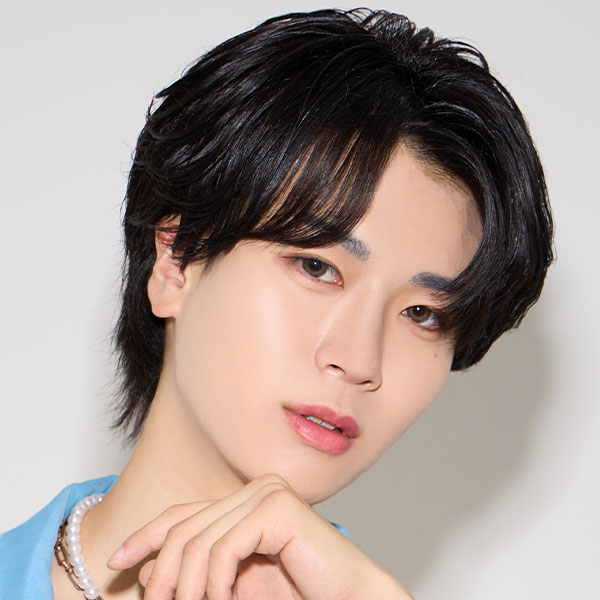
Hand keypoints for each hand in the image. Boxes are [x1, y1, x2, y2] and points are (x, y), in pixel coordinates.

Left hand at [106, 473, 412, 599]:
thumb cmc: (298, 593)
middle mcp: (255, 489)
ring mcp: (268, 494)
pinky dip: (214, 583)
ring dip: (187, 587)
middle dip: (159, 571)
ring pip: (200, 540)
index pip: (184, 513)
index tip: (118, 562)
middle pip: (186, 527)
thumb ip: (200, 572)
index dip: (146, 536)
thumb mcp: (233, 584)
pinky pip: (226, 546)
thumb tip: (146, 575)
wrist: (348, 597)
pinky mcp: (278, 507)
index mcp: (244, 501)